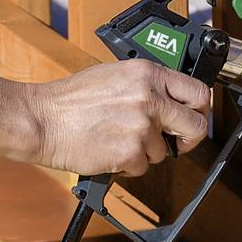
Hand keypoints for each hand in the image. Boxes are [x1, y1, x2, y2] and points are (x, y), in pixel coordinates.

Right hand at [23, 59, 212, 178]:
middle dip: (185, 140)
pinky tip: (107, 151)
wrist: (41, 119)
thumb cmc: (69, 100)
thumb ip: (146, 86)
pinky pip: (142, 167)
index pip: (198, 92)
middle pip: (195, 126)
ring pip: (163, 152)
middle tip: (173, 143)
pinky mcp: (130, 153)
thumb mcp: (114, 76)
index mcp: (148, 74)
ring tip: (115, 139)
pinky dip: (126, 165)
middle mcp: (149, 97)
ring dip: (144, 152)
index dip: (200, 110)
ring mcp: (142, 126)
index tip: (193, 118)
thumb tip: (170, 102)